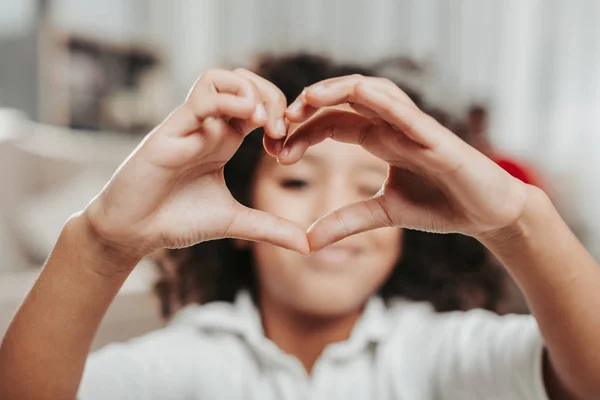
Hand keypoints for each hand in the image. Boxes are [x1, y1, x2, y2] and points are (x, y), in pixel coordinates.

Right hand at [84, 68, 308, 266]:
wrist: (132, 233)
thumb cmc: (176, 221)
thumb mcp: (235, 222)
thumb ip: (270, 228)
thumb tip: (307, 245)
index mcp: (224, 140)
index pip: (258, 105)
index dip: (280, 117)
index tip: (286, 149)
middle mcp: (209, 126)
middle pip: (245, 82)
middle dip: (272, 97)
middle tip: (280, 131)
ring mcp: (190, 125)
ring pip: (222, 77)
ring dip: (252, 92)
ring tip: (263, 123)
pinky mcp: (172, 131)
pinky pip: (202, 95)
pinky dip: (230, 99)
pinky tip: (247, 122)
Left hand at [281, 75, 529, 250]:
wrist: (486, 213)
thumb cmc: (439, 205)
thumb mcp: (383, 214)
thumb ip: (346, 222)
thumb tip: (306, 242)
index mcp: (378, 139)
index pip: (332, 124)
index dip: (302, 132)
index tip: (276, 152)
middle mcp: (391, 127)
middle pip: (344, 101)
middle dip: (310, 105)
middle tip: (280, 122)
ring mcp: (413, 128)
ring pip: (372, 93)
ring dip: (339, 90)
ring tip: (307, 98)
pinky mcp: (436, 137)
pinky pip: (407, 111)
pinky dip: (383, 100)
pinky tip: (359, 93)